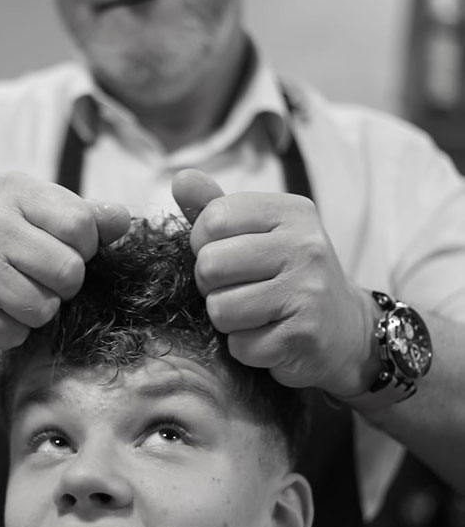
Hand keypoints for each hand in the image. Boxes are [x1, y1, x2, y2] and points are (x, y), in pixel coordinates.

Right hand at [0, 172, 130, 349]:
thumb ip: (83, 217)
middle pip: (69, 271)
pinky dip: (10, 331)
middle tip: (38, 279)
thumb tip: (124, 219)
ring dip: (37, 312)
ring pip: (43, 308)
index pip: (82, 225)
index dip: (84, 249)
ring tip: (13, 295)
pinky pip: (13, 333)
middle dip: (63, 286)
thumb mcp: (36, 216)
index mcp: (14, 189)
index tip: (61, 251)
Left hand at [172, 169, 377, 396]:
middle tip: (237, 289)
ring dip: (226, 319)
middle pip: (209, 265)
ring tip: (254, 313)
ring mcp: (307, 292)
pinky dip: (246, 348)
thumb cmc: (289, 274)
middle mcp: (305, 247)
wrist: (346, 329)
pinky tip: (269, 336)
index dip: (202, 244)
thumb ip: (216, 206)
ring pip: (219, 309)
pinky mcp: (303, 336)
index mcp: (291, 212)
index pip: (213, 219)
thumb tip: (181, 178)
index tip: (225, 255)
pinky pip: (240, 345)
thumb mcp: (259, 231)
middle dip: (210, 285)